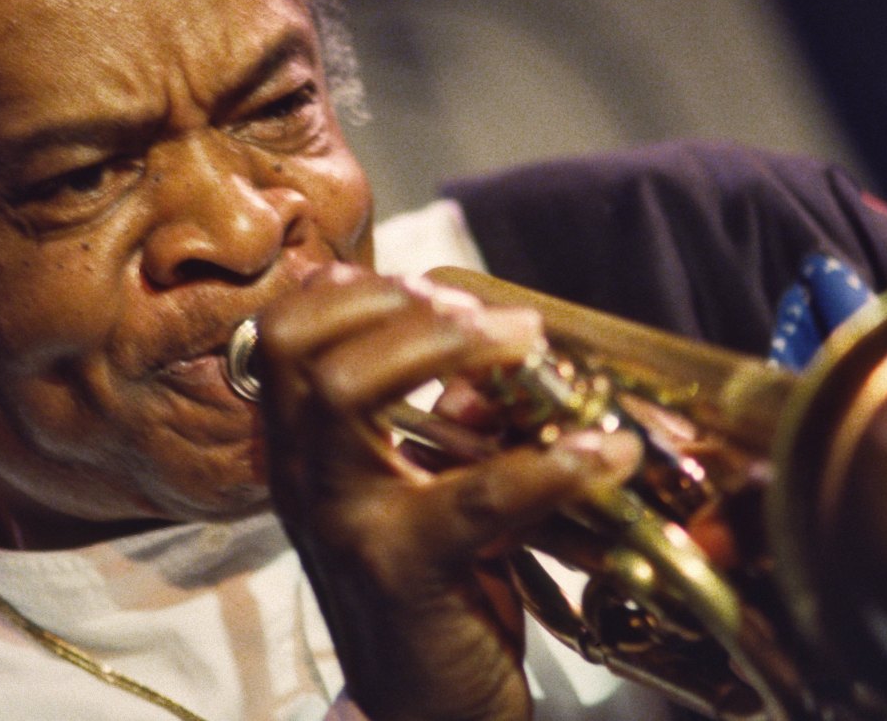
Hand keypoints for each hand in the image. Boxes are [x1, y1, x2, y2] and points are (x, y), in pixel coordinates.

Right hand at [256, 265, 642, 720]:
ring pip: (347, 398)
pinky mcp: (400, 571)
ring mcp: (342, 525)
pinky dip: (548, 463)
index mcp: (304, 455)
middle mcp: (304, 483)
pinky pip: (471, 498)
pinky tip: (605, 453)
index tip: (425, 286)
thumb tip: (494, 360)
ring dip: (445, 352)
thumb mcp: (430, 496)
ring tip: (524, 343)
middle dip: (400, 310)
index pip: (281, 339)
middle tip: (486, 315)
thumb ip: (447, 427)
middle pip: (307, 354)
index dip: (348, 295)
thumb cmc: (433, 601)